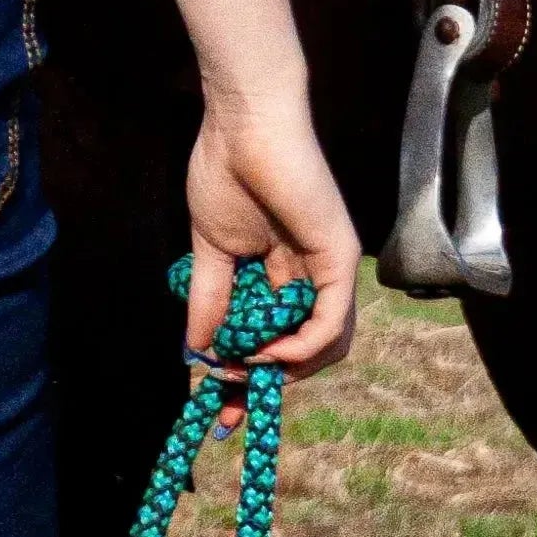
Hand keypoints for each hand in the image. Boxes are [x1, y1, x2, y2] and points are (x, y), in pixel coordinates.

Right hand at [182, 85, 358, 407]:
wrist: (242, 127)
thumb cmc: (225, 173)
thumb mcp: (210, 252)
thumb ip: (209, 300)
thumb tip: (195, 348)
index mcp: (282, 272)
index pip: (275, 336)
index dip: (249, 376)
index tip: (220, 409)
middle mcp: (312, 275)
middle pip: (303, 349)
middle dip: (265, 382)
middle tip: (227, 393)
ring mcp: (330, 268)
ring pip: (326, 345)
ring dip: (285, 370)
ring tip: (247, 369)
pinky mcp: (340, 259)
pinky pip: (332, 323)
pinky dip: (302, 350)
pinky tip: (269, 355)